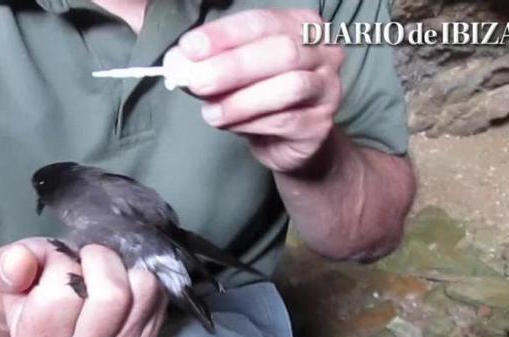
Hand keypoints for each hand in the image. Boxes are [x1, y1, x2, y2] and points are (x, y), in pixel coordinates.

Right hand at [0, 238, 166, 336]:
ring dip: (123, 267)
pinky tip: (118, 282)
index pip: (64, 294)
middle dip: (99, 260)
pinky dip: (139, 276)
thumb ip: (7, 266)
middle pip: (112, 296)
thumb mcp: (9, 270)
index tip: (53, 266)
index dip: (60, 264)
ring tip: (100, 272)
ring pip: (143, 292)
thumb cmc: (29, 286)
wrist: (51, 311)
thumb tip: (19, 263)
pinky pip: (158, 295)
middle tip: (83, 261)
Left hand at [174, 9, 344, 172]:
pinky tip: (229, 125)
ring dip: (241, 100)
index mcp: (300, 26)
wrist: (286, 141)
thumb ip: (211, 64)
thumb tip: (180, 62)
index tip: (189, 47)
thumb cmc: (259, 97)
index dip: (224, 35)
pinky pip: (288, 120)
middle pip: (282, 51)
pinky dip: (252, 122)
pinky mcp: (320, 124)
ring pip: (289, 87)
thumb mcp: (233, 74)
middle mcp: (322, 52)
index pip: (260, 23)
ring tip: (210, 113)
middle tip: (196, 81)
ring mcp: (327, 88)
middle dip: (233, 66)